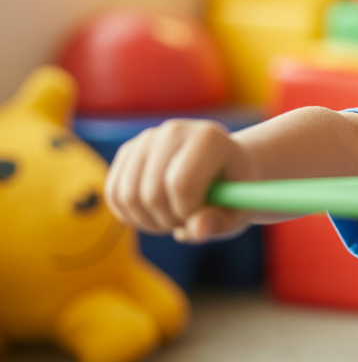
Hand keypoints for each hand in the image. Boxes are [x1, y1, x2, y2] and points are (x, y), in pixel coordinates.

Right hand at [104, 118, 259, 242]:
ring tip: (173, 216)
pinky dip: (129, 215)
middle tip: (187, 220)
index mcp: (208, 138)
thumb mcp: (239, 209)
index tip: (201, 217)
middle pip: (151, 193)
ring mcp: (147, 138)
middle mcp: (174, 131)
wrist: (223, 164)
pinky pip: (114, 194)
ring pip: (127, 196)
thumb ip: (220, 222)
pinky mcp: (129, 151)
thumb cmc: (233, 189)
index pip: (181, 184)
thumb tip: (195, 231)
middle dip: (168, 220)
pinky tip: (154, 213)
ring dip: (148, 221)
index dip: (187, 213)